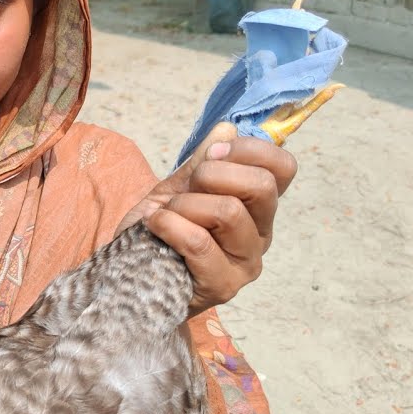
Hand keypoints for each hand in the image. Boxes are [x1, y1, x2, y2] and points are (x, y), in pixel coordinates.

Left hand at [116, 123, 297, 314]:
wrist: (129, 276)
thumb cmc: (157, 232)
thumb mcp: (176, 189)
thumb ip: (200, 163)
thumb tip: (226, 128)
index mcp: (258, 207)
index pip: (283, 168)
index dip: (249, 150)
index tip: (213, 154)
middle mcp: (261, 235)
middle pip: (262, 186)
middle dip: (214, 174)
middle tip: (187, 187)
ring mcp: (246, 263)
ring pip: (229, 212)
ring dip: (185, 205)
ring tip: (164, 213)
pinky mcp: (223, 286)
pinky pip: (199, 242)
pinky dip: (168, 225)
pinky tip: (153, 225)